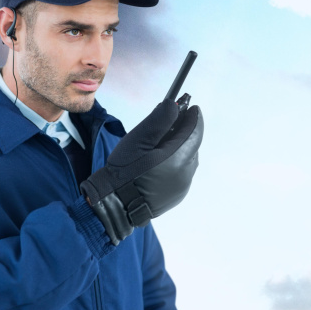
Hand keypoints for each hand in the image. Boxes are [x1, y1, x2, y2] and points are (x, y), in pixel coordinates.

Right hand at [80, 98, 203, 244]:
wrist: (116, 204)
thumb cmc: (125, 170)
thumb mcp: (138, 140)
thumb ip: (159, 120)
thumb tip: (175, 105)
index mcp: (178, 159)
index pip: (194, 131)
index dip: (192, 117)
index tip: (190, 106)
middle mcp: (186, 173)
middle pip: (192, 145)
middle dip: (183, 132)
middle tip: (168, 122)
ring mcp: (183, 186)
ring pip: (187, 159)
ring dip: (179, 148)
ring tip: (160, 145)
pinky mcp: (177, 195)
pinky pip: (181, 173)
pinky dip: (175, 163)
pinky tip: (159, 163)